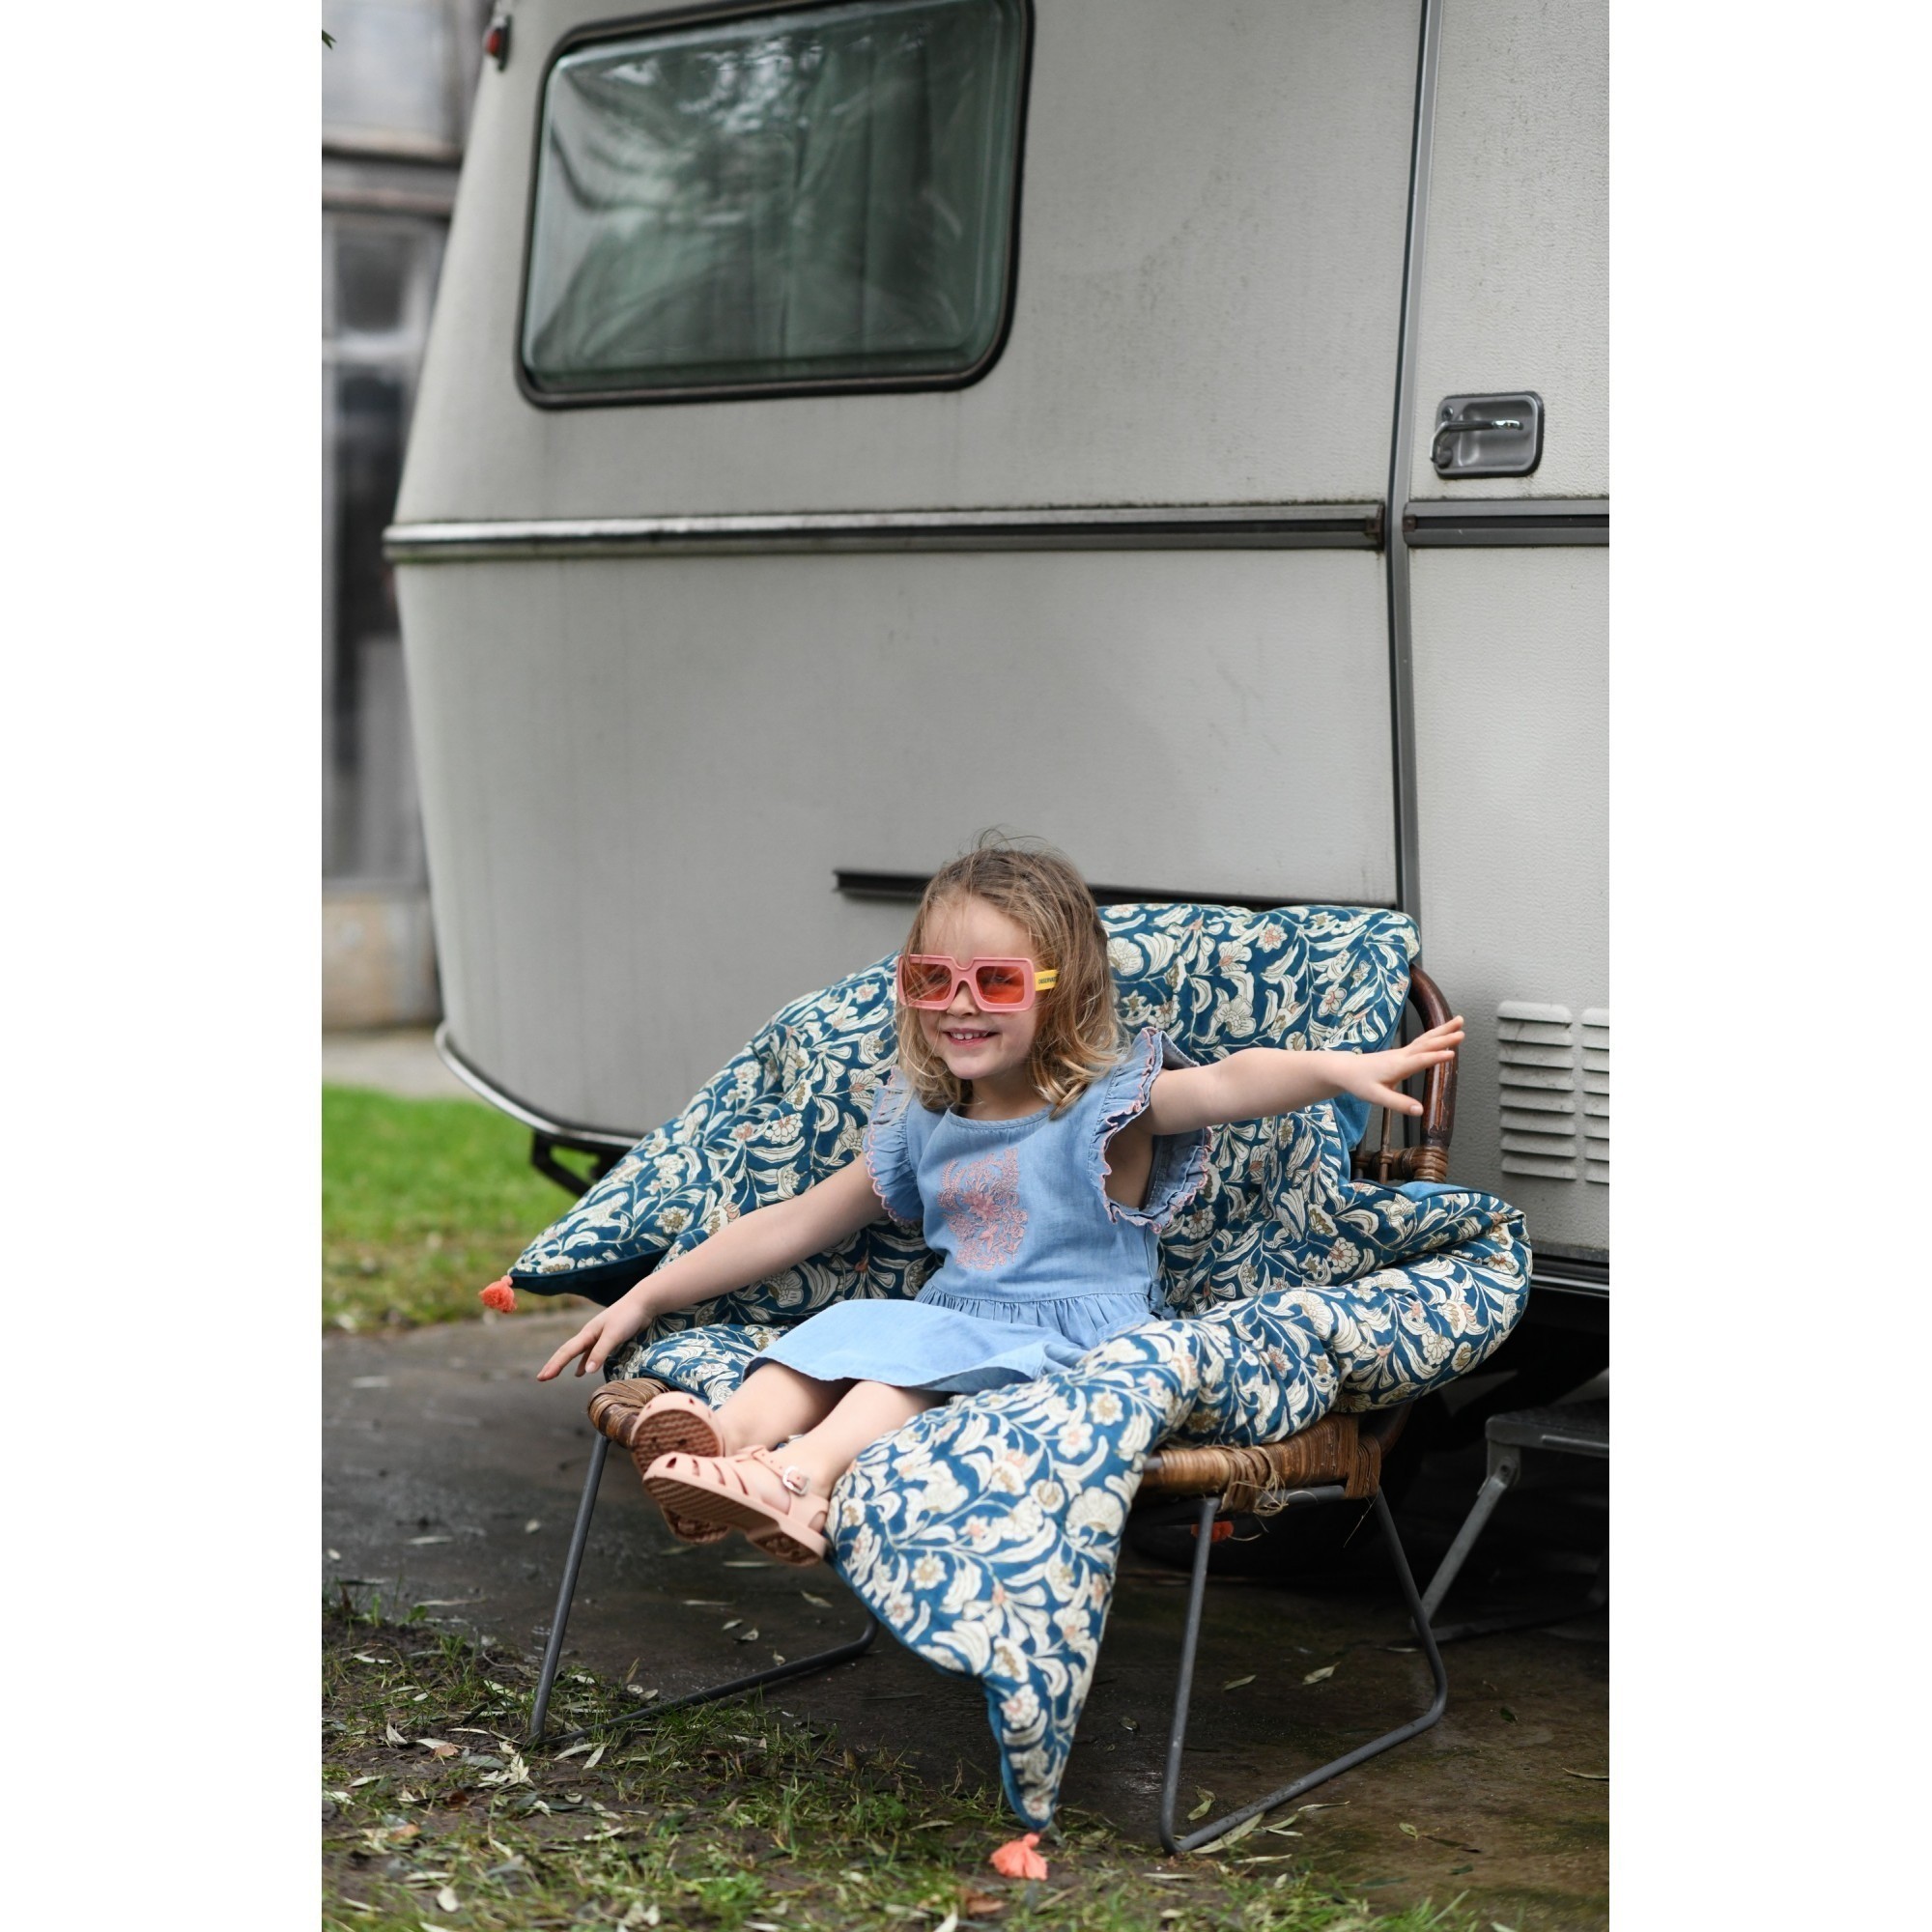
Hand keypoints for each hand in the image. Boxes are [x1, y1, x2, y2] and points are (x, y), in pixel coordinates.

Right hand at [536, 1285, 656, 1381]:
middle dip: (554, 1364)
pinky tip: (580, 1372)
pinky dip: (583, 1363)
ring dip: (565, 1363)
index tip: (542, 1378)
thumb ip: (600, 1352)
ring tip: (553, 1374)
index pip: (567, 1352)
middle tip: (541, 1377)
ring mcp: (598, 1337)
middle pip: (567, 1351)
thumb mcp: (613, 1335)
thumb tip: (585, 1372)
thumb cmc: (628, 1317)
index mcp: (588, 1333)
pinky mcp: (608, 1339)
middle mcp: (589, 1335)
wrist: (643, 1303)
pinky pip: (590, 1354)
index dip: (554, 1365)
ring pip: (577, 1353)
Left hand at [1335, 1016, 1464, 1116]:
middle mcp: (1402, 1056)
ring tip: (1459, 1021)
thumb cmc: (1360, 1083)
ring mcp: (1402, 1052)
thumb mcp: (1377, 1097)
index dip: (1435, 1058)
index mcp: (1397, 1066)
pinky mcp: (1402, 1053)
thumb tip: (1420, 1111)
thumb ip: (1399, 1104)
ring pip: (1425, 1038)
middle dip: (1444, 1038)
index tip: (1451, 1054)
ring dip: (1442, 1030)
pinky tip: (1442, 1033)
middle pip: (1426, 1044)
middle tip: (1462, 1032)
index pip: (1419, 1060)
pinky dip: (1434, 1035)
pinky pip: (1422, 1041)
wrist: (1346, 1069)